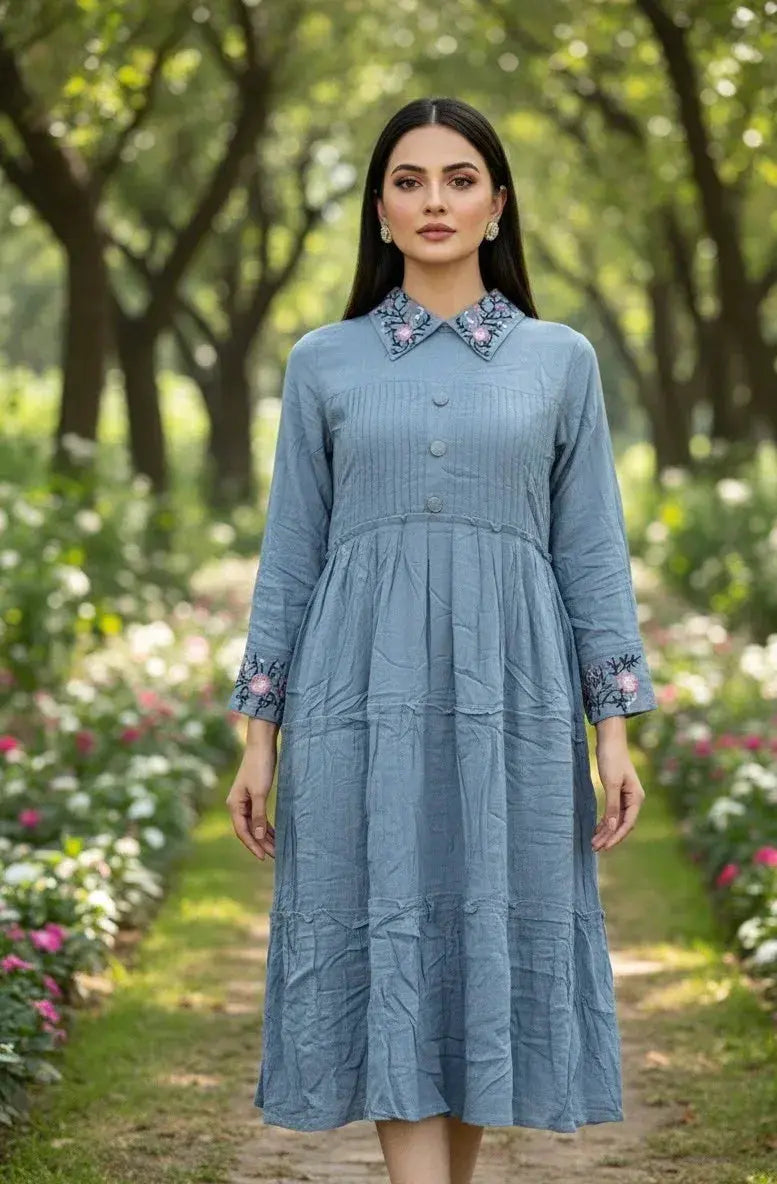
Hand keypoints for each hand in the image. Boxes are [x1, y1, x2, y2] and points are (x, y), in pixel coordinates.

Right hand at [226, 744, 276, 860]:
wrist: (262, 745)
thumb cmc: (259, 766)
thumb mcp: (260, 792)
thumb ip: (259, 815)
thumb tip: (259, 836)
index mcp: (234, 805)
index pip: (242, 831)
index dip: (253, 845)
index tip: (263, 857)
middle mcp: (238, 805)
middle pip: (249, 830)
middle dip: (261, 843)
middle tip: (275, 856)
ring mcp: (246, 801)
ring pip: (255, 824)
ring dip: (265, 836)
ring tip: (277, 848)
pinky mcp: (255, 796)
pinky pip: (259, 817)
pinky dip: (267, 826)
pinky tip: (276, 833)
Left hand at [591, 735, 645, 851]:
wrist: (610, 740)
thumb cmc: (612, 758)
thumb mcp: (611, 783)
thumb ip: (612, 806)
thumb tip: (612, 827)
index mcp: (636, 798)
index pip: (627, 824)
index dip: (616, 837)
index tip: (604, 846)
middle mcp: (634, 799)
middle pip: (622, 824)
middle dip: (609, 837)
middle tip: (594, 847)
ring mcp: (626, 796)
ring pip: (617, 819)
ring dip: (606, 831)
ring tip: (594, 842)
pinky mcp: (618, 792)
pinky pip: (613, 812)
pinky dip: (606, 821)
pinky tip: (597, 828)